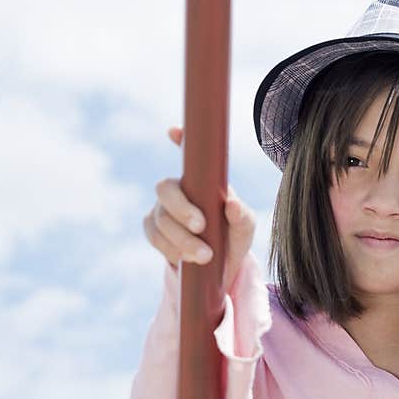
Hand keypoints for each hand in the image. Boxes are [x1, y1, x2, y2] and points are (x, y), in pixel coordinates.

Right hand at [143, 126, 256, 292]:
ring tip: (204, 255)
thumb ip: (242, 216)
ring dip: (181, 238)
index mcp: (201, 182)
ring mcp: (162, 209)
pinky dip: (170, 248)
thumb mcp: (244, 229)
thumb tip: (231, 203)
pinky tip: (185, 258)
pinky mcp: (153, 229)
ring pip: (159, 217)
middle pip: (165, 188)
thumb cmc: (233, 238)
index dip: (180, 141)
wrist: (218, 268)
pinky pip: (153, 235)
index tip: (175, 131)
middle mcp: (178, 190)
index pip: (189, 156)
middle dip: (181, 208)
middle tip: (201, 226)